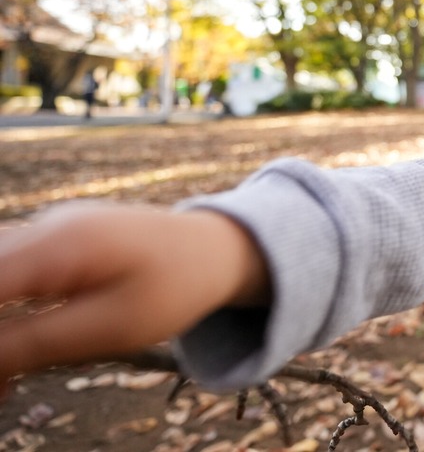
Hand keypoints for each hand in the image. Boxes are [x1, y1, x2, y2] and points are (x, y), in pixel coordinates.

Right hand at [0, 203, 268, 391]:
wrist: (216, 249)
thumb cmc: (174, 289)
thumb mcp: (109, 328)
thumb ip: (32, 344)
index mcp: (59, 244)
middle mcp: (46, 226)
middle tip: (3, 383)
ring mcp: (49, 228)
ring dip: (1, 325)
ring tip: (9, 378)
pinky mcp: (54, 238)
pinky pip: (9, 271)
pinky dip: (8, 309)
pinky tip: (22, 354)